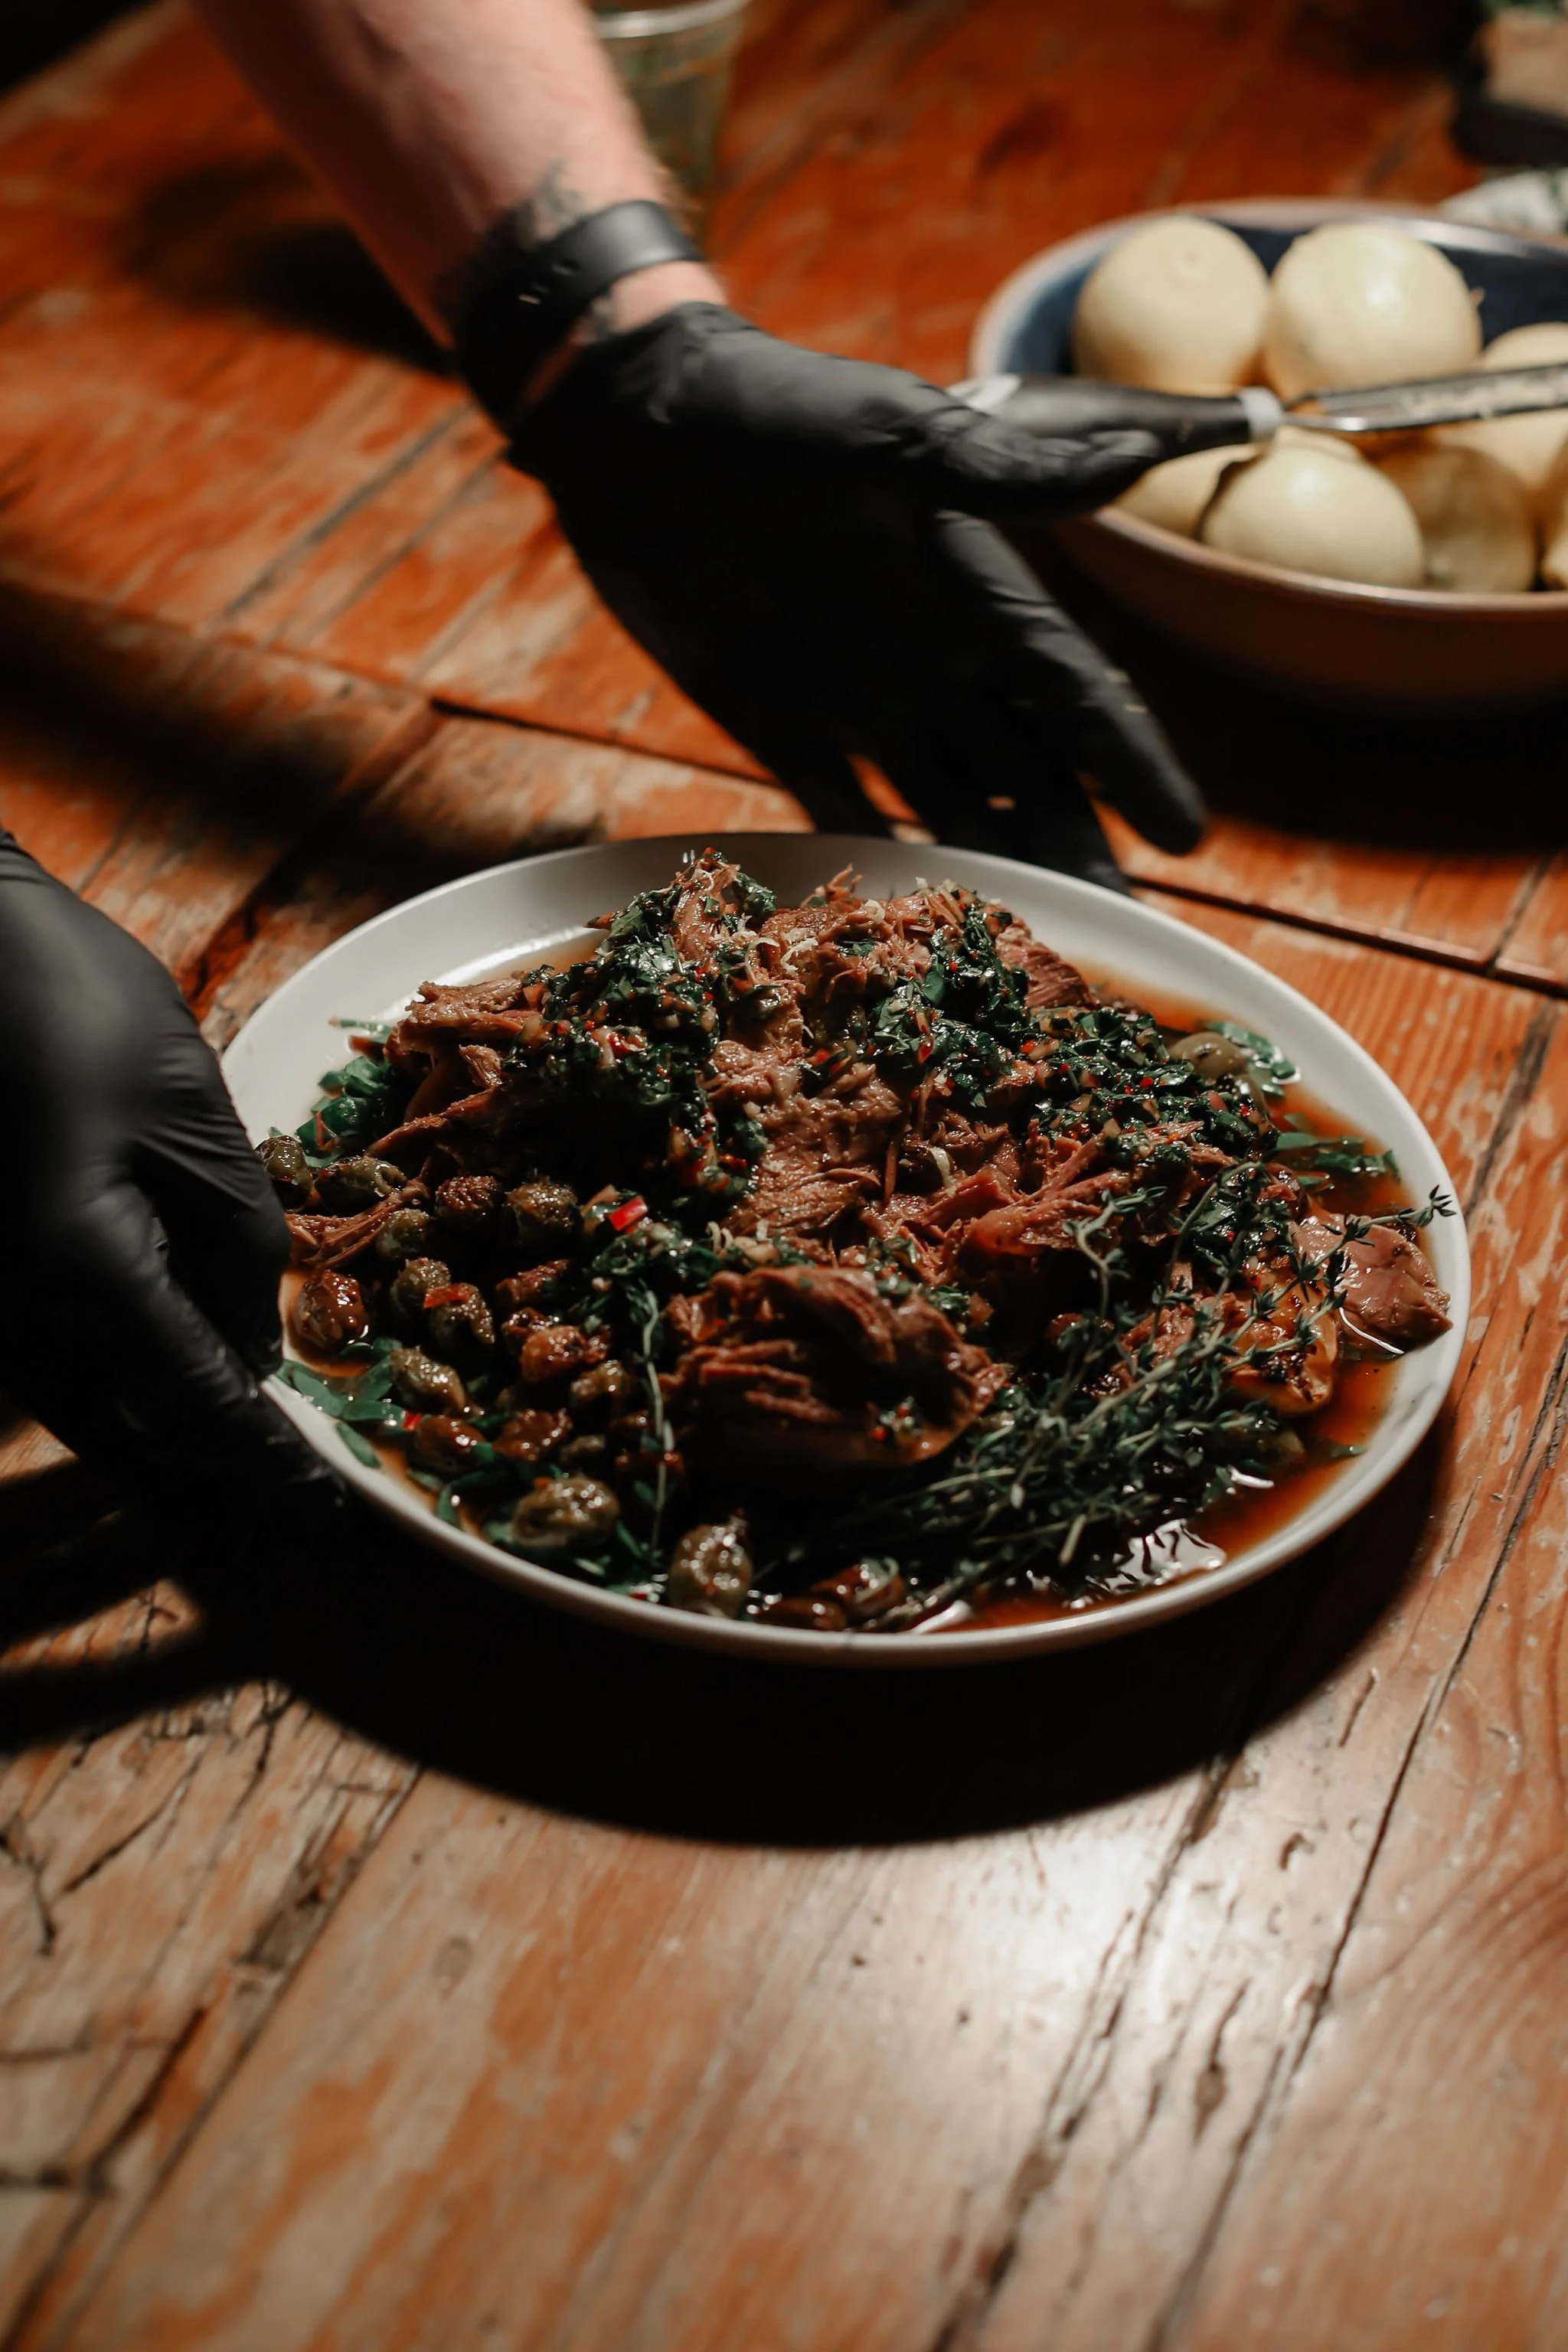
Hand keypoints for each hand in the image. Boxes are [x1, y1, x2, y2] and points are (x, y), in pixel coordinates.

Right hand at [0, 836, 315, 1502]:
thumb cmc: (73, 1006)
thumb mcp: (191, 1118)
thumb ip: (240, 1240)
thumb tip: (256, 1346)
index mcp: (86, 1275)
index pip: (196, 1401)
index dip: (262, 1458)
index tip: (318, 1503)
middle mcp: (25, 1310)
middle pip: (130, 1434)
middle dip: (212, 1471)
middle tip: (287, 1499)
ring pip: (83, 1410)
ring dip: (163, 1440)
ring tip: (240, 1457)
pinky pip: (51, 1364)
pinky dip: (115, 1391)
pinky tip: (169, 1377)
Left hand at [512, 306, 1208, 889]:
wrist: (632, 419)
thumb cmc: (770, 409)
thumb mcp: (893, 436)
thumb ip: (1007, 470)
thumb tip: (1135, 463)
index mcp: (977, 593)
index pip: (1077, 695)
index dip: (1130, 765)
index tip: (1186, 840)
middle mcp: (932, 656)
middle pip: (1025, 777)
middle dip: (1073, 854)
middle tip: (1113, 943)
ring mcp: (857, 696)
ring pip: (946, 809)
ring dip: (987, 877)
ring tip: (1024, 960)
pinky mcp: (776, 721)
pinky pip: (839, 811)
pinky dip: (870, 868)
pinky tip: (902, 932)